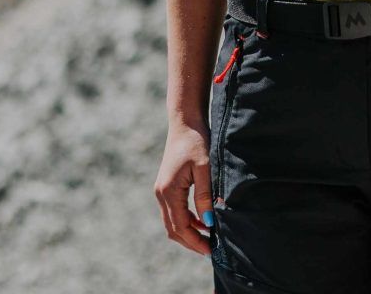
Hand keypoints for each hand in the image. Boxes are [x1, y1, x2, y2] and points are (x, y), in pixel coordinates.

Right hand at [154, 118, 215, 255]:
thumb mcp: (204, 168)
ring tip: (208, 237)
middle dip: (191, 241)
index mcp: (168, 191)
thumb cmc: (196, 140)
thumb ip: (204, 195)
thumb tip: (208, 222)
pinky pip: (174, 210)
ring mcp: (162, 189)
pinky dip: (186, 219)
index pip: (180, 226)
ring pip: (172, 221)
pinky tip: (202, 220)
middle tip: (209, 249)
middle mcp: (161, 193)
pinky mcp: (167, 185)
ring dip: (188, 231)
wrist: (185, 121)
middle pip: (173, 228)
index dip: (195, 240)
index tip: (210, 249)